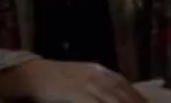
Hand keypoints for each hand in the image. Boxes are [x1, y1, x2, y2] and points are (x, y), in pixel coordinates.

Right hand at [0, 59, 144, 102]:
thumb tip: (117, 95)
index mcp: (99, 71)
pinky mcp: (77, 94)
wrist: (33, 74)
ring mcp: (87, 84)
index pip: (125, 86)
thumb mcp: (81, 77)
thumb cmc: (57, 79)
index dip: (138, 98)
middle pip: (123, 94)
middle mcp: (96, 75)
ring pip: (113, 99)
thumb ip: (99, 85)